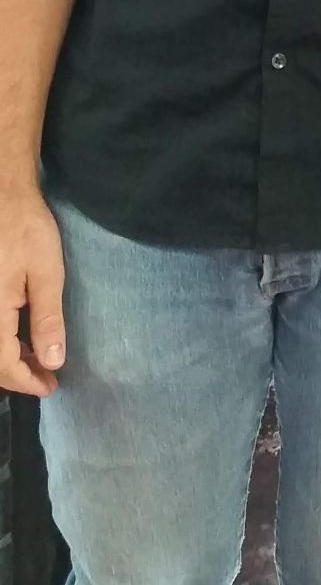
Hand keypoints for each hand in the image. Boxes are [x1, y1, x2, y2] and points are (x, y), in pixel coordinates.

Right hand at [1, 187, 65, 396]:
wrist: (3, 197)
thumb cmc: (26, 230)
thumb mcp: (46, 274)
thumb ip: (47, 320)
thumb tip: (52, 362)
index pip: (4, 366)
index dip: (27, 382)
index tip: (51, 387)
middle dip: (16, 375)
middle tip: (46, 378)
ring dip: (6, 360)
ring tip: (35, 362)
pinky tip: (17, 340)